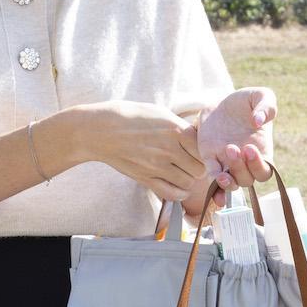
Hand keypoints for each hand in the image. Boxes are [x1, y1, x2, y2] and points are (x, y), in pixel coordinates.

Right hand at [78, 100, 208, 202]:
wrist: (101, 130)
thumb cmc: (131, 116)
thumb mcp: (160, 113)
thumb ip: (181, 126)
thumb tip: (199, 136)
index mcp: (175, 130)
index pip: (204, 150)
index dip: (205, 152)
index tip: (199, 151)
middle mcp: (169, 149)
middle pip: (199, 169)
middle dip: (199, 168)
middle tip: (192, 164)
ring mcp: (157, 166)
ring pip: (188, 183)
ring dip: (188, 180)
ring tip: (182, 173)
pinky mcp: (146, 179)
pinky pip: (171, 193)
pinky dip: (178, 193)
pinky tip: (177, 186)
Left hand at [197, 87, 276, 199]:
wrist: (219, 102)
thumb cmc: (245, 101)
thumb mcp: (260, 96)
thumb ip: (267, 106)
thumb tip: (258, 121)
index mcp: (261, 152)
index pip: (265, 171)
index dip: (259, 165)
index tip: (250, 148)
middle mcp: (245, 163)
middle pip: (247, 180)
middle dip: (240, 168)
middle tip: (232, 147)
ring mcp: (227, 164)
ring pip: (232, 183)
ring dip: (228, 181)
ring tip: (222, 172)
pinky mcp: (211, 160)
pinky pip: (214, 179)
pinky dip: (216, 187)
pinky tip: (216, 180)